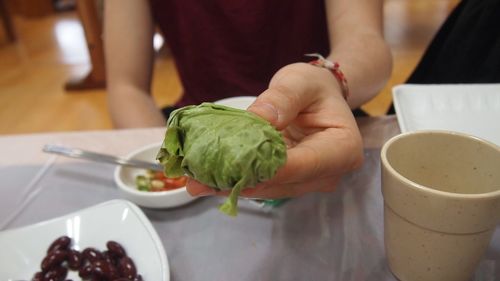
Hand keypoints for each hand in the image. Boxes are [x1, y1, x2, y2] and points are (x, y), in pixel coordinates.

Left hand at [187, 63, 363, 197]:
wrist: (318, 98)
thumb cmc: (314, 87)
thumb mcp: (301, 81)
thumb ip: (283, 97)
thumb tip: (260, 118)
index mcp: (342, 149)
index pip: (302, 166)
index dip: (265, 169)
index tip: (228, 167)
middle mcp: (327, 174)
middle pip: (280, 183)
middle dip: (238, 181)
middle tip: (196, 180)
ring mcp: (307, 181)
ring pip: (266, 188)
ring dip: (230, 186)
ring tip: (193, 182)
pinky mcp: (288, 182)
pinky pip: (261, 184)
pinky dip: (234, 181)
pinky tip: (205, 180)